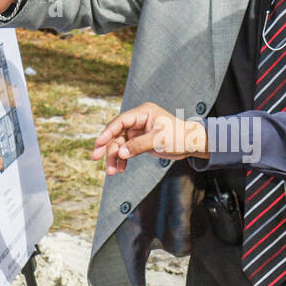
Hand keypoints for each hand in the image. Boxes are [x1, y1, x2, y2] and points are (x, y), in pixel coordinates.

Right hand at [91, 103, 208, 174]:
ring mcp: (138, 131)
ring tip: (111, 172)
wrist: (190, 144)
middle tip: (95, 157)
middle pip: (116, 133)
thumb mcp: (159, 140)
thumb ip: (138, 146)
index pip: (120, 121)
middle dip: (107, 147)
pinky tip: (120, 169)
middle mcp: (138, 120)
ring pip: (119, 144)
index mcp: (143, 113)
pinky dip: (122, 159)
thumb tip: (120, 153)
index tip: (99, 144)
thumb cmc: (178, 136)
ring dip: (114, 157)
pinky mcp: (139, 141)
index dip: (108, 132)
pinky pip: (126, 150)